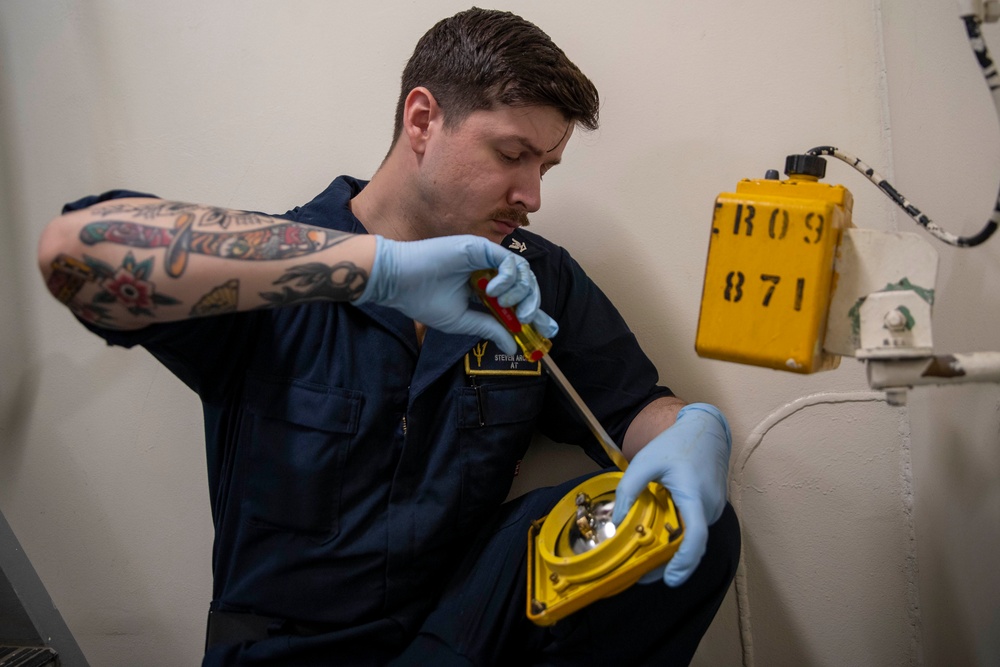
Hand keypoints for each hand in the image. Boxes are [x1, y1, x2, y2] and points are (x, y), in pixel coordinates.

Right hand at [355, 235, 557, 353]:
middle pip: (525, 284)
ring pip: (521, 271)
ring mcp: (485, 257)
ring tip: (504, 304)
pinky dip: (508, 277)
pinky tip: (493, 291)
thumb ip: (489, 328)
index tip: (548, 331)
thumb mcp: (463, 321)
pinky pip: (508, 260)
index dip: (535, 313)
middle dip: (533, 303)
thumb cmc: (424, 299)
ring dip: (520, 291)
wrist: (399, 282)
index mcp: (484, 288)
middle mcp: (488, 271)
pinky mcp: (480, 247)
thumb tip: (511, 345)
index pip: (517, 299)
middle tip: (527, 318)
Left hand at [611, 403, 731, 586]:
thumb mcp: (644, 462)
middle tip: (640, 575)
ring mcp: (714, 509)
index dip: (684, 562)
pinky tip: (659, 538)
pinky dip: (679, 537)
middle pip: (691, 545)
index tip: (670, 579)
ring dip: (672, 550)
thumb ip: (629, 491)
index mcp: (695, 496)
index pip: (696, 537)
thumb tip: (616, 521)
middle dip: (668, 564)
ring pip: (693, 538)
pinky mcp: (711, 508)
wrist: (706, 430)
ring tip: (644, 559)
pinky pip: (695, 529)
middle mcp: (709, 508)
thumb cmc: (675, 444)